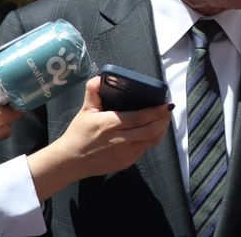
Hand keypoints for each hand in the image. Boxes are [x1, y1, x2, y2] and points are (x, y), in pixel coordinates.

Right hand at [29, 77, 171, 198]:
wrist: (71, 161)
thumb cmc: (78, 134)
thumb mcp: (85, 110)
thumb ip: (93, 90)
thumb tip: (100, 77)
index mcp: (110, 124)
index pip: (140, 117)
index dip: (156, 111)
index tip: (165, 103)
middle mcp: (120, 140)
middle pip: (151, 130)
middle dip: (164, 119)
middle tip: (168, 109)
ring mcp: (124, 154)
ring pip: (151, 141)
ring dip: (161, 130)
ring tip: (164, 119)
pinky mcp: (126, 163)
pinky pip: (144, 149)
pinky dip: (151, 139)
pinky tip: (152, 131)